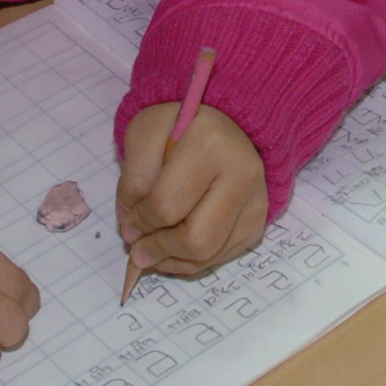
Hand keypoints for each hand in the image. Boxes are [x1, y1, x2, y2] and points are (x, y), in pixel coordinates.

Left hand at [117, 103, 266, 285]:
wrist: (224, 124)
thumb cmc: (179, 128)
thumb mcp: (146, 133)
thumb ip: (133, 177)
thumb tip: (134, 227)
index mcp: (210, 144)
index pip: (167, 205)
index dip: (139, 222)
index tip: (128, 223)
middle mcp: (243, 174)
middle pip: (195, 240)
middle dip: (158, 250)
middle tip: (138, 248)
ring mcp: (255, 201)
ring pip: (208, 256)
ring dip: (172, 260)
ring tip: (153, 248)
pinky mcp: (257, 222)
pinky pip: (220, 258)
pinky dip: (190, 261)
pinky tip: (175, 245)